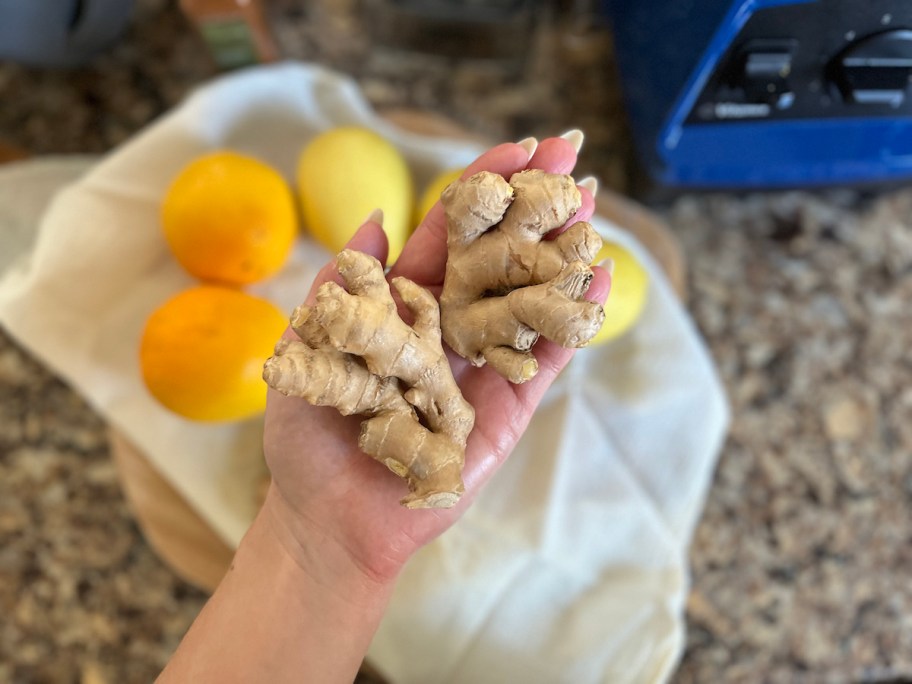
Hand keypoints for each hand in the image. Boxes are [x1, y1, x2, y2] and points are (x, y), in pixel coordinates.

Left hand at [262, 134, 610, 583]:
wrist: (331, 520)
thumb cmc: (308, 441)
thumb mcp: (308, 352)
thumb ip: (342, 289)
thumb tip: (372, 220)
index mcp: (404, 307)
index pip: (450, 236)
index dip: (481, 189)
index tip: (515, 146)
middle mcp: (449, 328)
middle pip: (499, 254)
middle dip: (533, 203)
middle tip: (570, 151)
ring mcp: (482, 366)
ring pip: (529, 297)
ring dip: (562, 248)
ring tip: (592, 200)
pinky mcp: (507, 408)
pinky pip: (545, 357)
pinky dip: (572, 318)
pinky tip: (598, 275)